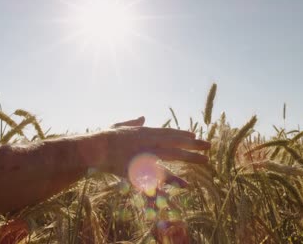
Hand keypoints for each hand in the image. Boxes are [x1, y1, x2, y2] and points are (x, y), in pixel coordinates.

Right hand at [77, 116, 209, 185]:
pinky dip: (173, 181)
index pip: (168, 132)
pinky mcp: (142, 169)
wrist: (93, 148)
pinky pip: (160, 177)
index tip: (195, 136)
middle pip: (175, 143)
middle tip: (209, 146)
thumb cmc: (104, 136)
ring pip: (173, 157)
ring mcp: (147, 155)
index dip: (182, 135)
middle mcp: (149, 141)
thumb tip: (143, 117)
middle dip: (193, 145)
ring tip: (205, 161)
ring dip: (190, 158)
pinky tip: (186, 185)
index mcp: (145, 132)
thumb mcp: (119, 125)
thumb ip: (133, 122)